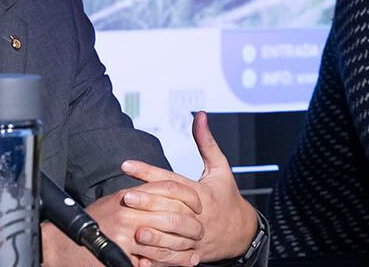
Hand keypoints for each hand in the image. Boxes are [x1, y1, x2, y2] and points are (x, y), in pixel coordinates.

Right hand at [70, 188, 201, 266]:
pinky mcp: (125, 254)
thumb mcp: (114, 203)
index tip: (199, 204)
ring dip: (186, 245)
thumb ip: (136, 199)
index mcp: (128, 195)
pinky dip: (175, 261)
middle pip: (173, 213)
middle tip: (201, 230)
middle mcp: (129, 211)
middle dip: (192, 224)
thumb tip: (160, 195)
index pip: (167, 188)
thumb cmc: (91, 224)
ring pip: (168, 238)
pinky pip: (156, 258)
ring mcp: (127, 234)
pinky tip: (185, 261)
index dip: (188, 196)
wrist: (66, 243)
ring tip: (197, 248)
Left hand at [121, 112, 258, 261]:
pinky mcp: (193, 253)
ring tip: (131, 227)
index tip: (126, 164)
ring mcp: (195, 236)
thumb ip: (206, 142)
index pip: (171, 180)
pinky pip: (175, 258)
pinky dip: (159, 258)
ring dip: (152, 233)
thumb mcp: (220, 168)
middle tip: (125, 196)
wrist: (242, 232)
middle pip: (170, 207)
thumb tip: (199, 115)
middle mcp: (196, 215)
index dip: (148, 171)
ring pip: (172, 236)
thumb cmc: (227, 197)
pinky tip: (141, 257)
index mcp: (200, 193)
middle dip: (147, 202)